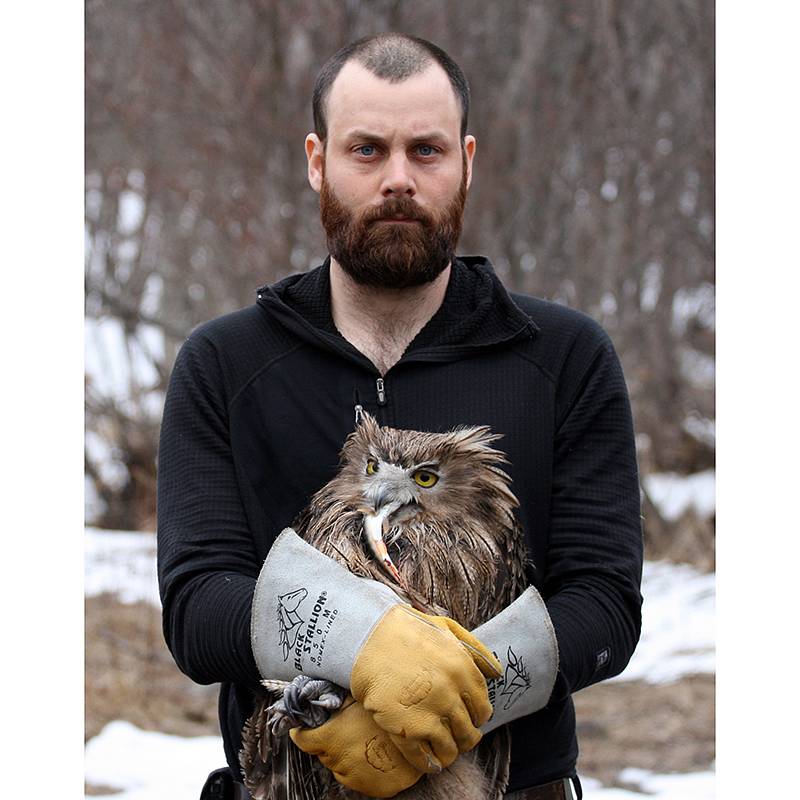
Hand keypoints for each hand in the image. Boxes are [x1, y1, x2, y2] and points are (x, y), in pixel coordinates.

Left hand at [290, 696, 422, 797]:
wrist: (422, 735)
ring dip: (345, 756)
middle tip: (345, 728)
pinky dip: (360, 769)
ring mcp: (355, 777)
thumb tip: (318, 693)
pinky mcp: (372, 789)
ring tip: (363, 740)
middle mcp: (339, 760)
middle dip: (329, 741)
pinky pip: (357, 779)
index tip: (301, 727)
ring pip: (339, 768)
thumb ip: (338, 701)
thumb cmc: (390, 711)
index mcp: (332, 737)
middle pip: (323, 753)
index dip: (301, 731)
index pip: (303, 739)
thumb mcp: (361, 699)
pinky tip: (372, 754)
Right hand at [350, 605, 500, 773]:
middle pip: (469, 732)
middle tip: (454, 735)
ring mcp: (428, 713)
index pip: (483, 709)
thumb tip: (497, 674)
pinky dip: (428, 764)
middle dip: (464, 736)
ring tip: (441, 749)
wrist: (366, 637)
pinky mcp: (405, 729)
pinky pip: (425, 759)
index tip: (467, 718)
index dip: (476, 717)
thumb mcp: (446, 628)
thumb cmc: (406, 630)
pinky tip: (427, 760)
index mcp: (462, 669)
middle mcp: (450, 693)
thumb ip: (475, 649)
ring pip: (451, 749)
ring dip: (448, 752)